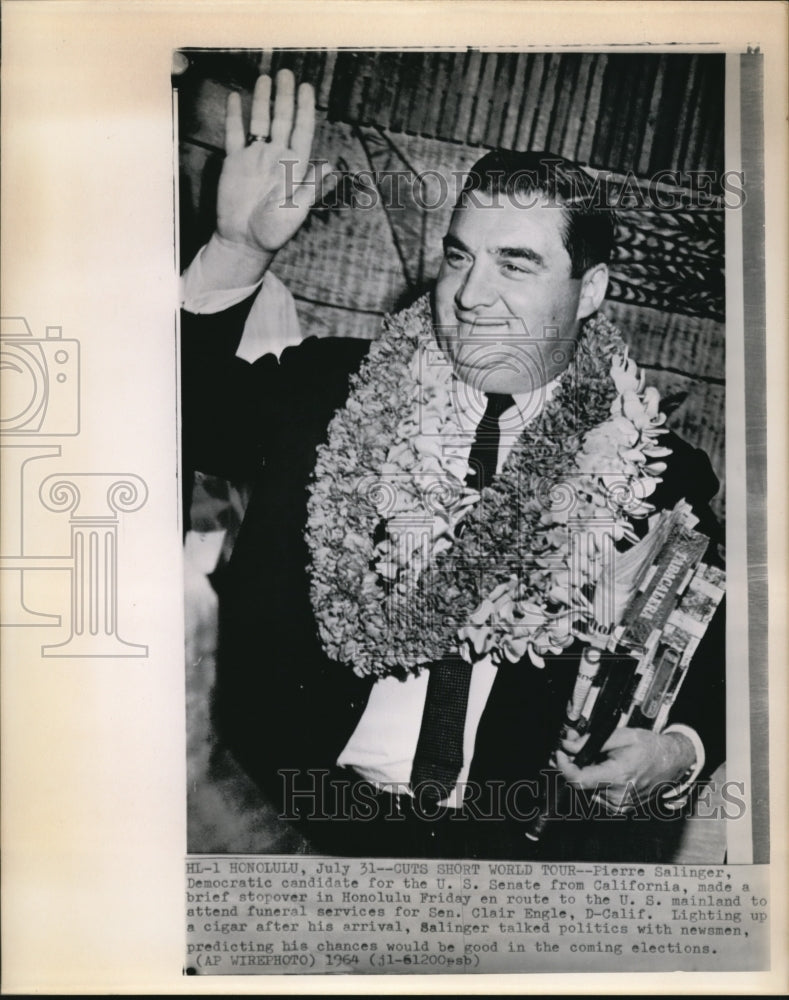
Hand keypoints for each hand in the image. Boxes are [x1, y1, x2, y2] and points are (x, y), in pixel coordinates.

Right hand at [216, 69, 332, 254]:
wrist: (245, 242)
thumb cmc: (274, 231)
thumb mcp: (297, 210)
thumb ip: (311, 188)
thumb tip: (329, 168)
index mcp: (294, 166)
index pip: (302, 131)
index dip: (304, 110)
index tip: (307, 89)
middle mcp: (276, 158)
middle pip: (282, 120)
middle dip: (285, 97)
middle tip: (287, 74)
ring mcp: (255, 158)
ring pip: (259, 122)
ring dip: (262, 101)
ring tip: (265, 79)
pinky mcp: (235, 163)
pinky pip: (235, 135)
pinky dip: (234, 117)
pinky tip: (235, 99)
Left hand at [555, 727, 694, 812]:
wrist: (673, 762)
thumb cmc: (650, 747)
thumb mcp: (622, 735)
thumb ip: (591, 740)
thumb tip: (568, 745)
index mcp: (618, 776)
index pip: (578, 780)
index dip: (563, 766)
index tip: (560, 752)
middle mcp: (618, 796)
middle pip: (580, 783)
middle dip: (572, 763)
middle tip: (573, 744)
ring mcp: (620, 805)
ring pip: (587, 788)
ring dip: (583, 771)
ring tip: (592, 754)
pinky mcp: (621, 808)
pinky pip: (597, 794)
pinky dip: (594, 780)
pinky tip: (602, 768)